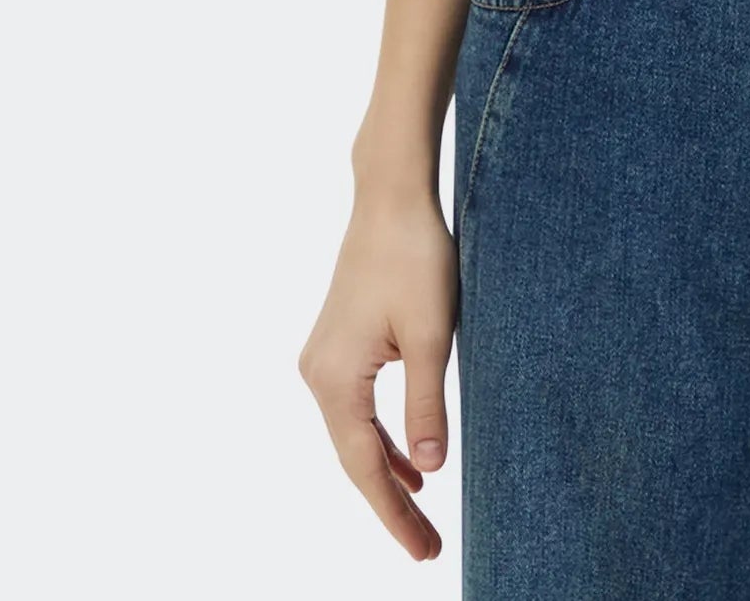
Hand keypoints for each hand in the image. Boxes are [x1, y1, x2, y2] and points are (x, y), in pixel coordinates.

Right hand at [298, 185, 457, 559]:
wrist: (391, 197)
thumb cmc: (416, 258)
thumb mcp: (431, 336)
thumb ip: (427, 406)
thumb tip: (429, 471)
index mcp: (335, 380)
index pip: (366, 466)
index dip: (395, 513)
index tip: (424, 551)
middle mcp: (317, 376)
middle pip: (355, 458)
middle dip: (391, 503)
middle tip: (427, 548)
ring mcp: (323, 359)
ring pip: (355, 435)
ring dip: (387, 472)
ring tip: (420, 514)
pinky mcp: (338, 344)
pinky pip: (357, 408)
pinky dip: (382, 437)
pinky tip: (409, 459)